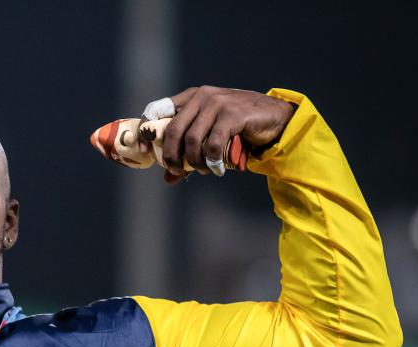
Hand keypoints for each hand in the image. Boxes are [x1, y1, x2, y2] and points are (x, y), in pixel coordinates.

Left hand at [155, 86, 293, 183]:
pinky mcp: (233, 114)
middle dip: (170, 156)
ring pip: (192, 140)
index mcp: (191, 98)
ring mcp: (217, 103)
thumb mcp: (209, 136)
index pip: (157, 109)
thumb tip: (168, 179)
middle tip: (176, 170)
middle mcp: (202, 97)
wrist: (274, 117)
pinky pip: (213, 145)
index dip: (145, 130)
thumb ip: (189, 154)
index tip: (143, 150)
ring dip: (194, 162)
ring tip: (203, 170)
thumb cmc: (238, 127)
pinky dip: (212, 162)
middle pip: (172, 130)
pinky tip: (217, 169)